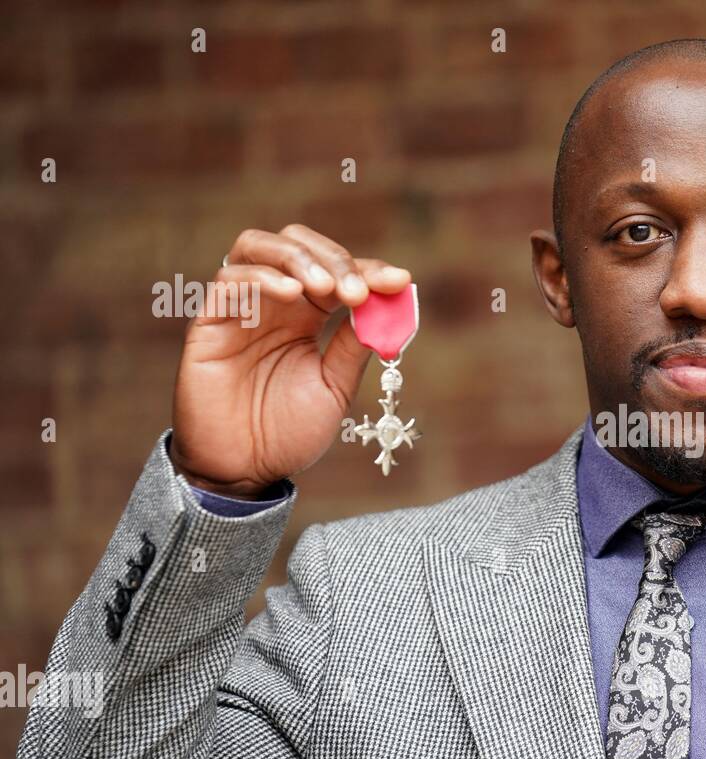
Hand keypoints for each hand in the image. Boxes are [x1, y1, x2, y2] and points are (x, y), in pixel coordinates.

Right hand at [170, 224, 410, 497]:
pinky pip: (228, 281)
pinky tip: (292, 293)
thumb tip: (388, 303)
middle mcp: (272, 303)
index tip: (399, 281)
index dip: (368, 270)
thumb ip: (354, 345)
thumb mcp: (335, 386)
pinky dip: (262, 278)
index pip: (336, 271)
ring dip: (298, 258)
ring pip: (256, 247)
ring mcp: (239, 309)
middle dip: (333, 258)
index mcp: (306, 315)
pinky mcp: (209, 324)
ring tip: (326, 288)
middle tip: (356, 291)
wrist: (244, 471)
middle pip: (296, 244)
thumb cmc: (288, 432)